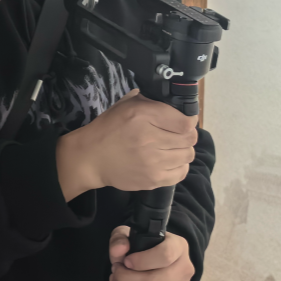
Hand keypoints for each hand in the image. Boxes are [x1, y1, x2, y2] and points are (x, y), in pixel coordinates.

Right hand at [54, 89, 197, 199]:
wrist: (91, 157)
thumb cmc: (109, 128)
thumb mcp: (126, 105)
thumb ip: (151, 100)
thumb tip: (176, 103)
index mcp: (143, 115)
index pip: (185, 122)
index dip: (188, 121)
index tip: (184, 122)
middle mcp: (150, 138)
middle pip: (189, 139)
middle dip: (187, 136)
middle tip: (178, 135)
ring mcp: (152, 162)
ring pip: (188, 156)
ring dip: (183, 151)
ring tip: (172, 149)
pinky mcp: (152, 179)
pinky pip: (181, 173)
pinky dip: (179, 167)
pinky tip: (168, 162)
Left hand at [108, 230, 193, 280]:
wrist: (159, 265)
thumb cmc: (143, 248)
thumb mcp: (129, 235)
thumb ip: (120, 238)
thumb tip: (119, 250)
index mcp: (179, 247)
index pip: (164, 256)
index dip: (140, 260)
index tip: (125, 261)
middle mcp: (185, 271)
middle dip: (124, 279)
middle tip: (115, 272)